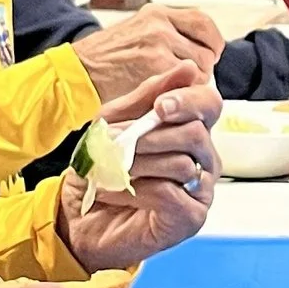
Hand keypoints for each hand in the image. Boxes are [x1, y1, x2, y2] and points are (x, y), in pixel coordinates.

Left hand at [61, 78, 219, 266]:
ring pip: (182, 164)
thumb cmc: (100, 170)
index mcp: (189, 130)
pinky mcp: (190, 219)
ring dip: (137, 164)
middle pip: (196, 133)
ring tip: (109, 170)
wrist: (79, 218)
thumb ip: (149, 96)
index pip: (209, 104)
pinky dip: (136, 190)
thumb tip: (190, 68)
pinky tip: (115, 191)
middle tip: (117, 144)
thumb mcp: (115, 123)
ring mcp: (200, 191)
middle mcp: (203, 160)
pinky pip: (170, 193)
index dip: (188, 100)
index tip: (159, 107)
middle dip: (150, 137)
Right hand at [74, 4, 220, 100]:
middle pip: (207, 45)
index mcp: (155, 13)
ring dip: (194, 82)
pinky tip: (168, 96)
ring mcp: (158, 40)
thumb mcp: (135, 35)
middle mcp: (159, 22)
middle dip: (205, 66)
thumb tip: (194, 50)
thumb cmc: (102, 61)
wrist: (78, 71)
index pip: (202, 21)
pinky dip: (183, 91)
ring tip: (175, 89)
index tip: (208, 55)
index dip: (211, 42)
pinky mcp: (155, 62)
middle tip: (191, 80)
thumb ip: (164, 37)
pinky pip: (187, 80)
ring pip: (201, 65)